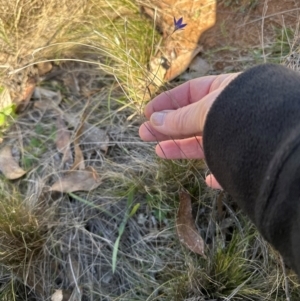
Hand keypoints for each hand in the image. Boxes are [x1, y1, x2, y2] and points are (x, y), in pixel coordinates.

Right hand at [139, 72, 239, 188]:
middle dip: (167, 127)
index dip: (166, 102)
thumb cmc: (244, 115)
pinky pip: (228, 166)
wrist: (283, 143)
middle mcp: (231, 113)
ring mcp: (238, 136)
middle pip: (192, 120)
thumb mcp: (206, 111)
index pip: (189, 93)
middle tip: (144, 134)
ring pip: (205, 143)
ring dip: (181, 147)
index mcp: (224, 92)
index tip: (147, 112)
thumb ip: (180, 117)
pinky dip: (217, 174)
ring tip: (159, 151)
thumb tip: (153, 119)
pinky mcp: (247, 160)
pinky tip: (208, 180)